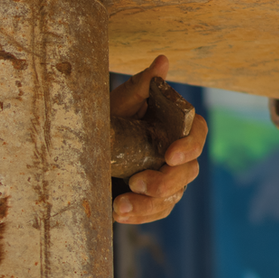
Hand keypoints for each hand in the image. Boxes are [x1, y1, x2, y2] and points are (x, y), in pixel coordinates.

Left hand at [110, 54, 208, 224]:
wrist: (82, 147)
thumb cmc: (108, 118)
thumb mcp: (120, 102)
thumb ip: (141, 85)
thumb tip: (162, 61)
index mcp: (176, 127)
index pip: (197, 135)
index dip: (190, 146)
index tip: (171, 155)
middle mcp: (177, 154)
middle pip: (188, 173)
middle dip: (166, 181)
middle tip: (137, 182)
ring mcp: (166, 179)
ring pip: (172, 197)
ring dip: (148, 204)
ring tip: (121, 205)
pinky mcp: (151, 199)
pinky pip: (155, 212)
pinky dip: (138, 216)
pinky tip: (118, 214)